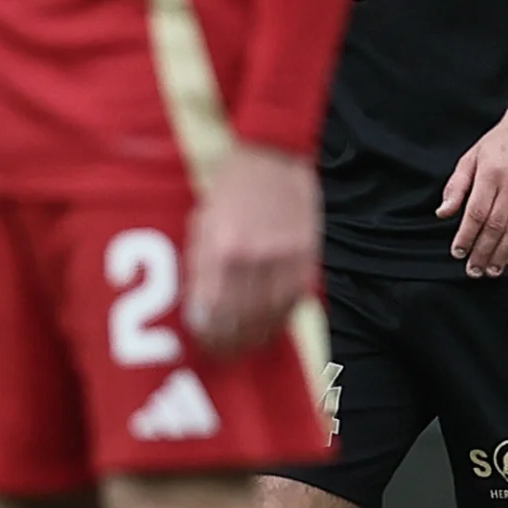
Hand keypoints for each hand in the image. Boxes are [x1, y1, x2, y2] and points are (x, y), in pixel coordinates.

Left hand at [185, 141, 319, 357]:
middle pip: (241, 320)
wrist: (274, 156)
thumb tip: (199, 312)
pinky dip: (280, 318)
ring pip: (270, 316)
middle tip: (224, 351)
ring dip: (256, 336)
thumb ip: (200, 269)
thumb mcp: (203, 224)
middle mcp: (254, 258)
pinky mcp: (308, 258)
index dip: (208, 333)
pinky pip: (294, 301)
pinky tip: (270, 324)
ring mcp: (285, 259)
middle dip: (230, 341)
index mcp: (221, 249)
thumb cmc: (231, 188)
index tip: (205, 341)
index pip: (212, 311)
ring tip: (246, 345)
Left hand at [440, 105, 507, 278]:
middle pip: (495, 225)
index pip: (476, 212)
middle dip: (483, 252)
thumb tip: (443, 213)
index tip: (458, 253)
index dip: (466, 236)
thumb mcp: (470, 158)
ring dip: (502, 254)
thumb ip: (456, 187)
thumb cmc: (499, 142)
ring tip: (492, 271)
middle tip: (473, 271)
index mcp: (490, 173)